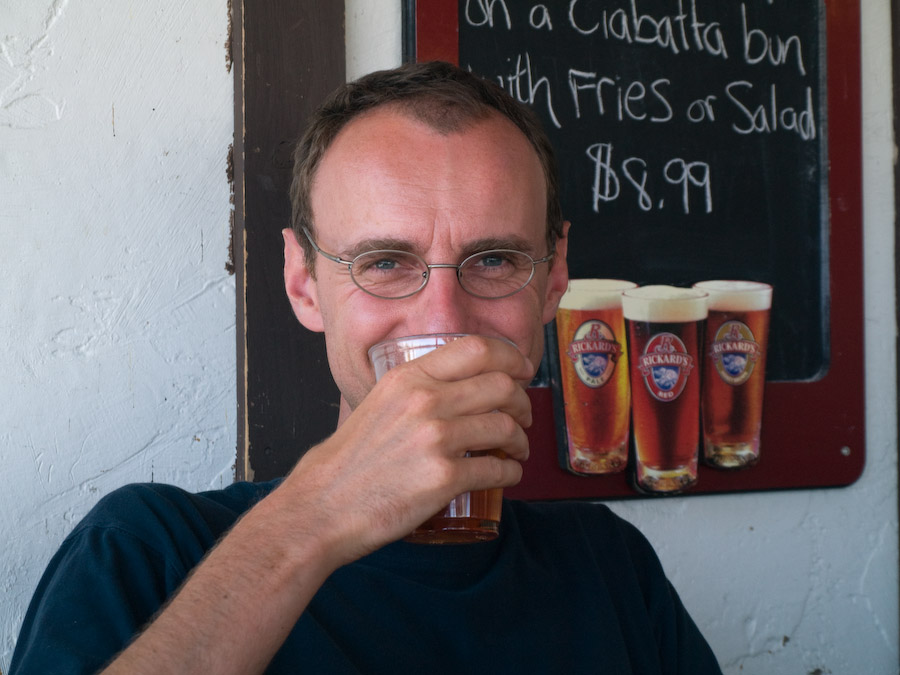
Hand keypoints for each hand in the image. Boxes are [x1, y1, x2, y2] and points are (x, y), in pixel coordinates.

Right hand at [278, 335, 534, 564]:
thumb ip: (416, 390)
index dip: (511, 357)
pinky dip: (512, 472)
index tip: (524, 370)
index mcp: (408, 378)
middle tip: (524, 416)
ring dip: (521, 440)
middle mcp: (425, 401)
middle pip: (501, 386)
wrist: (322, 506)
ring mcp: (436, 439)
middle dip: (523, 401)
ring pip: (506, 427)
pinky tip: (508, 474)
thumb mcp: (378, 403)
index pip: (477, 349)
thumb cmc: (348, 461)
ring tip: (518, 450)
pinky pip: (498, 469)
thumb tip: (458, 388)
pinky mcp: (444, 478)